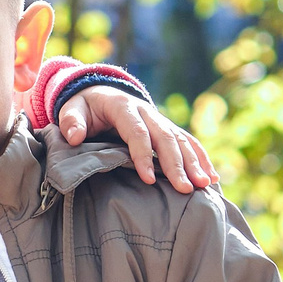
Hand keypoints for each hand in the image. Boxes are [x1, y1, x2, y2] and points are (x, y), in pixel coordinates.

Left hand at [57, 87, 219, 193]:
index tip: (148, 178)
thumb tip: (74, 137)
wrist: (100, 93)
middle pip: (165, 137)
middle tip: (185, 188)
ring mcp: (160, 120)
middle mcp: (147, 112)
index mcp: (123, 107)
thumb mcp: (72, 109)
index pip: (137, 132)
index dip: (143, 154)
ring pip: (180, 140)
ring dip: (195, 163)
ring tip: (204, 186)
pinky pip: (188, 142)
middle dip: (176, 164)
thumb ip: (71, 121)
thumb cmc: (84, 108)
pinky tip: (211, 177)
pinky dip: (201, 159)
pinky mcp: (166, 129)